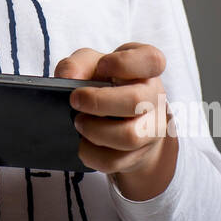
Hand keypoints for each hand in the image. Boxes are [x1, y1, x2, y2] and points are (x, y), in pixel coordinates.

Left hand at [55, 43, 177, 198]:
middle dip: (98, 102)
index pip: (152, 60)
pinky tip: (82, 143)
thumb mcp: (90, 65)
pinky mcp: (141, 154)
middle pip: (136, 101)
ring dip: (96, 131)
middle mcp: (155, 97)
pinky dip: (92, 154)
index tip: (102, 65)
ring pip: (130, 136)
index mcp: (146, 67)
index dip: (124, 63)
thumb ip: (77, 64)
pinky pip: (116, 161)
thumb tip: (66, 78)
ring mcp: (152, 128)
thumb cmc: (104, 84)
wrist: (117, 118)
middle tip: (75, 101)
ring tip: (79, 123)